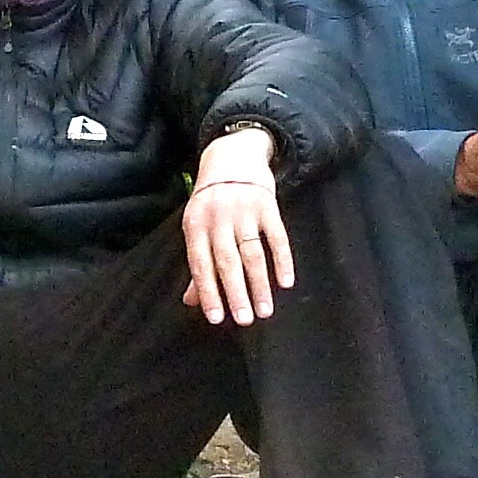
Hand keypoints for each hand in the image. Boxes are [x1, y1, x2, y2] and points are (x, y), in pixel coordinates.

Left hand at [180, 127, 291, 325]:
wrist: (232, 156)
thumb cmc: (211, 200)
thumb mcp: (198, 226)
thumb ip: (198, 264)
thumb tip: (191, 302)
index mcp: (195, 225)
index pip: (200, 265)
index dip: (208, 292)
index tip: (216, 318)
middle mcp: (218, 218)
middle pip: (227, 261)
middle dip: (236, 293)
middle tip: (244, 320)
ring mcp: (243, 210)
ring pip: (252, 253)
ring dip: (260, 284)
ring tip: (265, 311)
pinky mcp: (267, 204)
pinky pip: (277, 236)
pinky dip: (282, 260)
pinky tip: (286, 282)